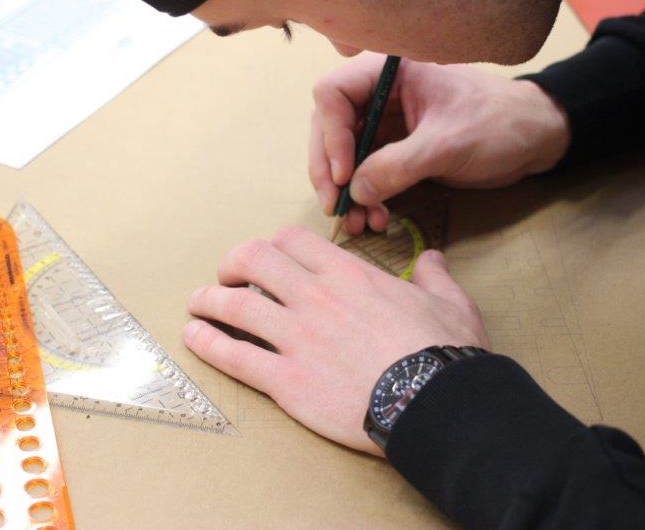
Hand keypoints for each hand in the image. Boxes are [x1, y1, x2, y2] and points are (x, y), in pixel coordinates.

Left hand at [183, 226, 489, 454]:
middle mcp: (315, 297)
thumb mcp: (450, 304)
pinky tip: (194, 336)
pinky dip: (207, 343)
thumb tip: (434, 259)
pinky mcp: (285, 380)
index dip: (272, 244)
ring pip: (234, 305)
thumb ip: (434, 276)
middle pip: (253, 259)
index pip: (291, 239)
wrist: (436, 404)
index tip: (268, 258)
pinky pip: (234, 356)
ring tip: (197, 302)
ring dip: (209, 299)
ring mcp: (296, 338)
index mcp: (349, 274)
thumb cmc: (445, 355)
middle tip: (226, 276)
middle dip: (232, 263)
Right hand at [309, 54, 569, 234]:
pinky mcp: (395, 149)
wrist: (534, 138)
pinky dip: (365, 197)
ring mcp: (385, 122)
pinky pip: (365, 173)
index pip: (332, 94)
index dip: (330, 136)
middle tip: (336, 206)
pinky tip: (375, 219)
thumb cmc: (498, 123)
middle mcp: (379, 93)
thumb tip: (356, 191)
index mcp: (388, 72)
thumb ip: (399, 165)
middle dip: (330, 171)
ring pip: (343, 156)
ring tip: (358, 223)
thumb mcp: (448, 143)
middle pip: (329, 128)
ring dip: (346, 191)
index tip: (344, 174)